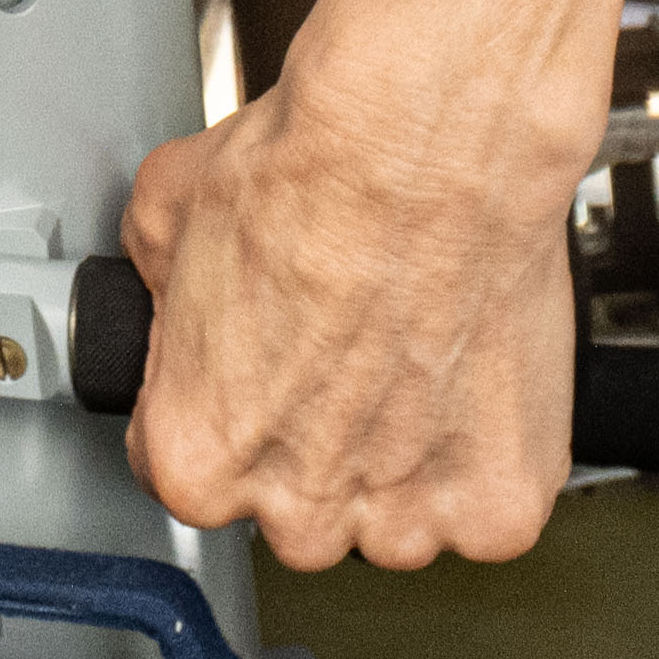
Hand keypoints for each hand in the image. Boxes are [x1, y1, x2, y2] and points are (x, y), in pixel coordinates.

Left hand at [116, 53, 583, 571]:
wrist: (429, 143)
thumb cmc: (312, 172)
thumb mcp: (163, 215)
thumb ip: (156, 293)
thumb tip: (167, 293)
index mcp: (198, 457)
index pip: (187, 472)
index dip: (220, 411)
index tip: (254, 377)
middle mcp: (300, 511)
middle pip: (297, 509)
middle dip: (314, 445)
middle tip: (340, 353)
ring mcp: (408, 516)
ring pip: (396, 515)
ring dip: (403, 456)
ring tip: (410, 354)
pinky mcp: (501, 504)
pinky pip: (486, 503)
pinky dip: (486, 452)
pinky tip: (467, 372)